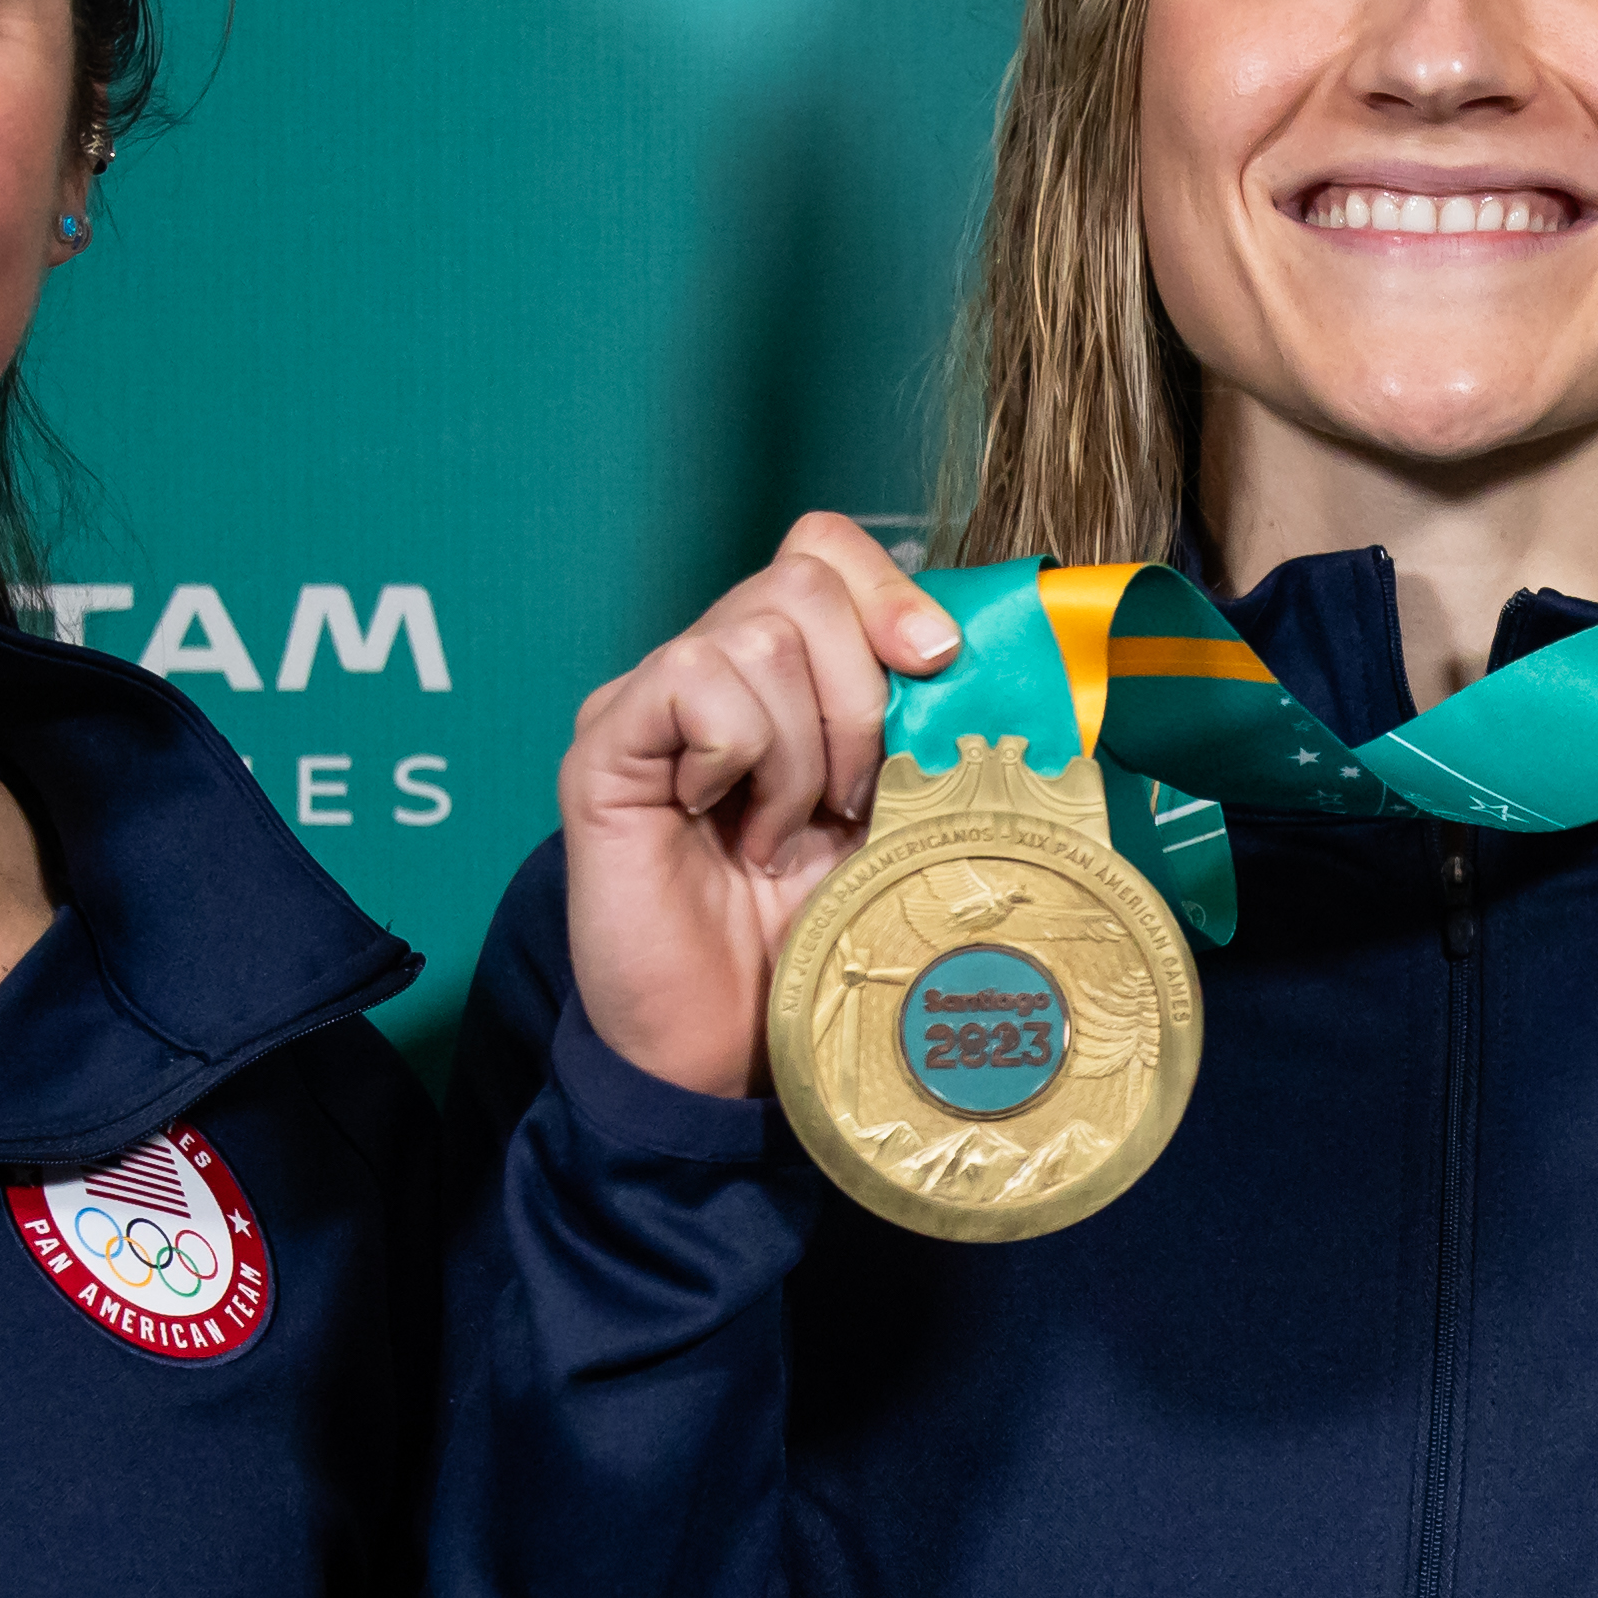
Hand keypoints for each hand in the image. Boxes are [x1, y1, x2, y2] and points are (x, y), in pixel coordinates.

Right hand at [558, 514, 960, 1099]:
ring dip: (802, 749)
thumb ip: (922, 734)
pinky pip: (692, 679)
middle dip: (859, 696)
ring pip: (757, 634)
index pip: (823, 550)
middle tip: (849, 801)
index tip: (938, 665)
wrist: (726, 1048)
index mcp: (782, 678)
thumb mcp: (896, 822)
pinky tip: (724, 821)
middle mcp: (709, 670)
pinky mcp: (604, 743)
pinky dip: (738, 753)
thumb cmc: (811, 941)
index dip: (888, 590)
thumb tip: (993, 661)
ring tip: (782, 833)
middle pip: (801, 581)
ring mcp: (650, 701)